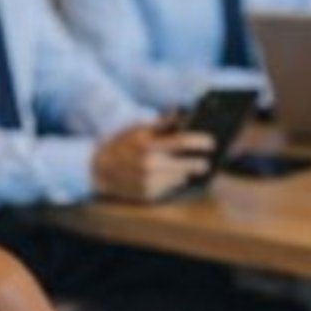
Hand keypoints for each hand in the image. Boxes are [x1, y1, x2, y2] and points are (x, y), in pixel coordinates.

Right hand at [91, 122, 215, 201]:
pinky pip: (173, 187)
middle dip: (200, 161)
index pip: (184, 141)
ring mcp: (149, 183)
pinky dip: (175, 180)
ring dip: (188, 171)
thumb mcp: (139, 129)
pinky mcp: (149, 196)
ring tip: (189, 164)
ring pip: (184, 177)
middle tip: (207, 157)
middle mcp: (149, 165)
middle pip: (189, 165)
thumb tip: (186, 114)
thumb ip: (163, 123)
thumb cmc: (123, 144)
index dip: (202, 141)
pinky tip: (171, 174)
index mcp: (148, 144)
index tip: (212, 141)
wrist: (98, 169)